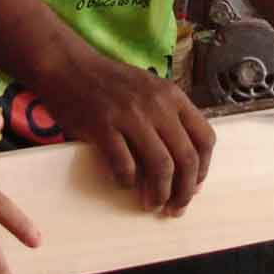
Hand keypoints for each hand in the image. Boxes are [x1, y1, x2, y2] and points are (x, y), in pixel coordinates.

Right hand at [35, 50, 216, 215]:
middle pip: (186, 158)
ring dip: (159, 193)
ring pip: (161, 166)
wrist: (68, 65)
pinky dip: (127, 181)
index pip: (205, 138)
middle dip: (184, 191)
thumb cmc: (108, 81)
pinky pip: (124, 165)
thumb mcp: (148, 89)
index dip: (203, 169)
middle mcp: (157, 105)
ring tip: (152, 204)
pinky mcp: (103, 126)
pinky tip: (123, 183)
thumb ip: (166, 117)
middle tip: (175, 208)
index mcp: (172, 96)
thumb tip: (181, 164)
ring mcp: (131, 115)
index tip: (194, 187)